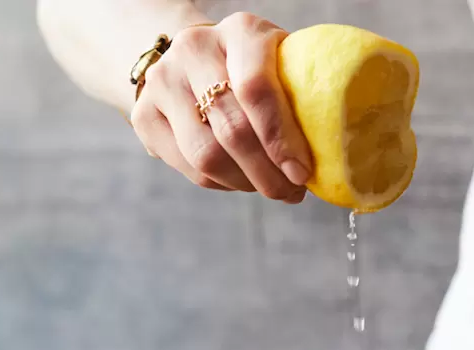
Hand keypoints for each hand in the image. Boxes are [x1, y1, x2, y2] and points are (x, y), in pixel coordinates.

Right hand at [131, 13, 311, 202]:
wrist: (190, 61)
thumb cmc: (252, 72)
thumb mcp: (279, 68)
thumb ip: (298, 99)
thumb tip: (328, 160)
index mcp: (240, 31)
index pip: (256, 89)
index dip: (281, 139)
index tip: (302, 174)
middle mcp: (194, 48)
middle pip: (232, 130)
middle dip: (267, 173)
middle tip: (290, 193)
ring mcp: (163, 81)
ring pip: (207, 156)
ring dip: (244, 184)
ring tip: (268, 189)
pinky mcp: (145, 115)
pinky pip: (190, 168)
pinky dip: (222, 184)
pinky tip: (240, 181)